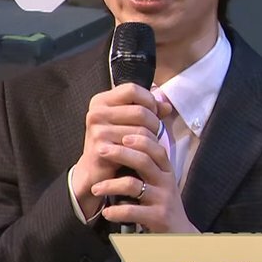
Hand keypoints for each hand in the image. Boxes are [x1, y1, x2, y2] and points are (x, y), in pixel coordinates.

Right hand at [71, 83, 171, 219]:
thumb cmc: (114, 144)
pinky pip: (135, 145)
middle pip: (140, 110)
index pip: (132, 89)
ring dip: (151, 139)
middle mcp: (96, 113)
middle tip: (154, 133)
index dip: (148, 100)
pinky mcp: (102, 148)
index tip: (153, 113)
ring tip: (148, 145)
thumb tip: (166, 106)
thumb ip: (147, 110)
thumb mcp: (128, 122)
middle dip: (154, 123)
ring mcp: (98, 131)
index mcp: (100, 101)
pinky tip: (142, 154)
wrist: (94, 172)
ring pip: (141, 129)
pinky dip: (144, 151)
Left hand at [93, 131, 197, 233]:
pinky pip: (132, 211)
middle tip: (100, 150)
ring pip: (132, 185)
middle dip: (119, 153)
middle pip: (143, 160)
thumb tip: (122, 142)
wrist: (181, 235)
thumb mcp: (159, 182)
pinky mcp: (158, 218)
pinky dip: (115, 211)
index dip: (139, 139)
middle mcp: (166, 182)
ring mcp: (163, 200)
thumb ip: (145, 165)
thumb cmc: (162, 205)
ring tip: (95, 189)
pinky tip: (107, 212)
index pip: (155, 148)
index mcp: (166, 171)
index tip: (120, 134)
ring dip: (109, 185)